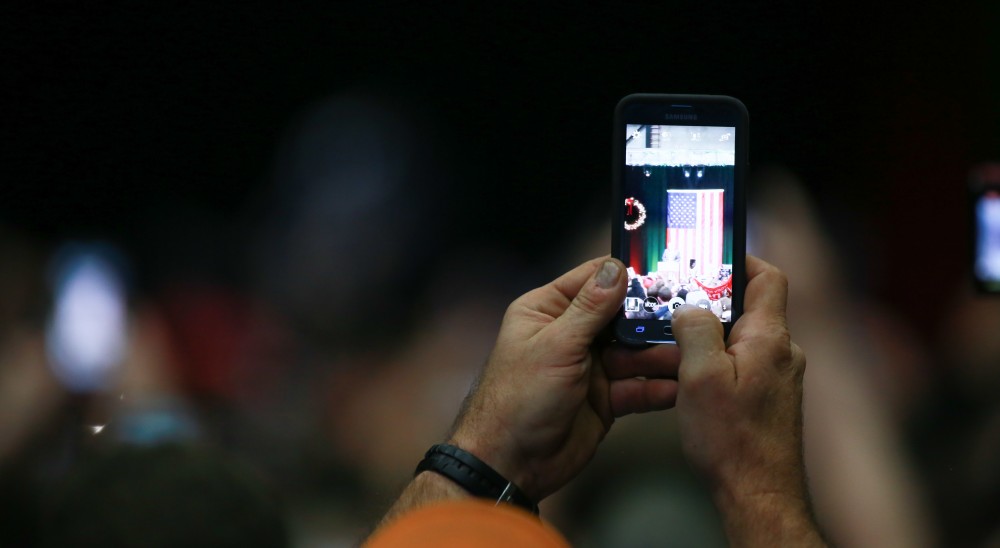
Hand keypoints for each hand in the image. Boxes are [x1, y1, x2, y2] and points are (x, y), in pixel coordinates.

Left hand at [450, 257, 678, 500]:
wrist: (511, 464)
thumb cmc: (518, 398)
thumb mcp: (556, 346)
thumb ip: (590, 308)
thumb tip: (616, 268)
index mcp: (548, 311)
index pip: (593, 280)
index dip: (628, 275)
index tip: (666, 271)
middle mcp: (570, 334)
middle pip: (622, 316)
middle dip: (653, 319)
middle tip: (689, 318)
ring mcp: (590, 367)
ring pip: (634, 352)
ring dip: (660, 354)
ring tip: (690, 355)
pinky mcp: (605, 398)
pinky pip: (638, 386)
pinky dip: (658, 387)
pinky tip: (679, 385)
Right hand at [670, 255, 822, 544]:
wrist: (758, 495)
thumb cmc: (732, 441)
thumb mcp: (700, 376)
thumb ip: (694, 329)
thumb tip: (688, 307)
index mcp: (769, 338)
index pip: (768, 277)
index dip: (740, 261)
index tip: (710, 260)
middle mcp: (782, 353)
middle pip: (749, 307)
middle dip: (711, 304)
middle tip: (676, 306)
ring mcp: (780, 376)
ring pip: (742, 338)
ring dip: (711, 338)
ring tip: (676, 349)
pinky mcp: (772, 398)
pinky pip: (743, 364)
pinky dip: (718, 363)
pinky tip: (692, 381)